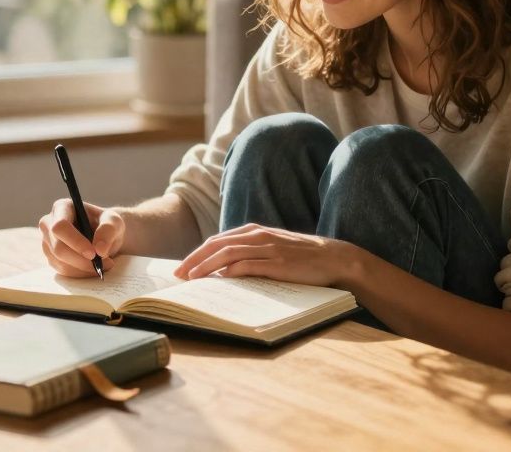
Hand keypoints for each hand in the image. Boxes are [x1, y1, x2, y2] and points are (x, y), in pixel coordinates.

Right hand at [38, 199, 125, 277]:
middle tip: (104, 263)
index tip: (93, 253)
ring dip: (84, 268)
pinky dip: (81, 273)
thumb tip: (100, 250)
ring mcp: (48, 242)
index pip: (60, 226)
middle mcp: (49, 224)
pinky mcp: (51, 257)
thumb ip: (109, 230)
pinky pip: (63, 271)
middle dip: (81, 260)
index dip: (75, 241)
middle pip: (58, 247)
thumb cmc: (107, 224)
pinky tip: (94, 268)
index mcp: (62, 208)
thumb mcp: (114, 221)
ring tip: (104, 264)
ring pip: (60, 262)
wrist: (104, 236)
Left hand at [173, 223, 361, 286]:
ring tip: (191, 279)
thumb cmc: (301, 257)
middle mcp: (257, 235)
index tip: (181, 268)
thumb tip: (224, 270)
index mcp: (253, 231)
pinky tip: (218, 280)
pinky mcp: (276, 262)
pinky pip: (247, 265)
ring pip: (227, 253)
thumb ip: (250, 254)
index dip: (197, 254)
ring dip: (205, 266)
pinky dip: (229, 271)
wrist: (333, 258)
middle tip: (177, 276)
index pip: (217, 240)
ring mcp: (267, 248)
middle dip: (193, 260)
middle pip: (216, 244)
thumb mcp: (272, 249)